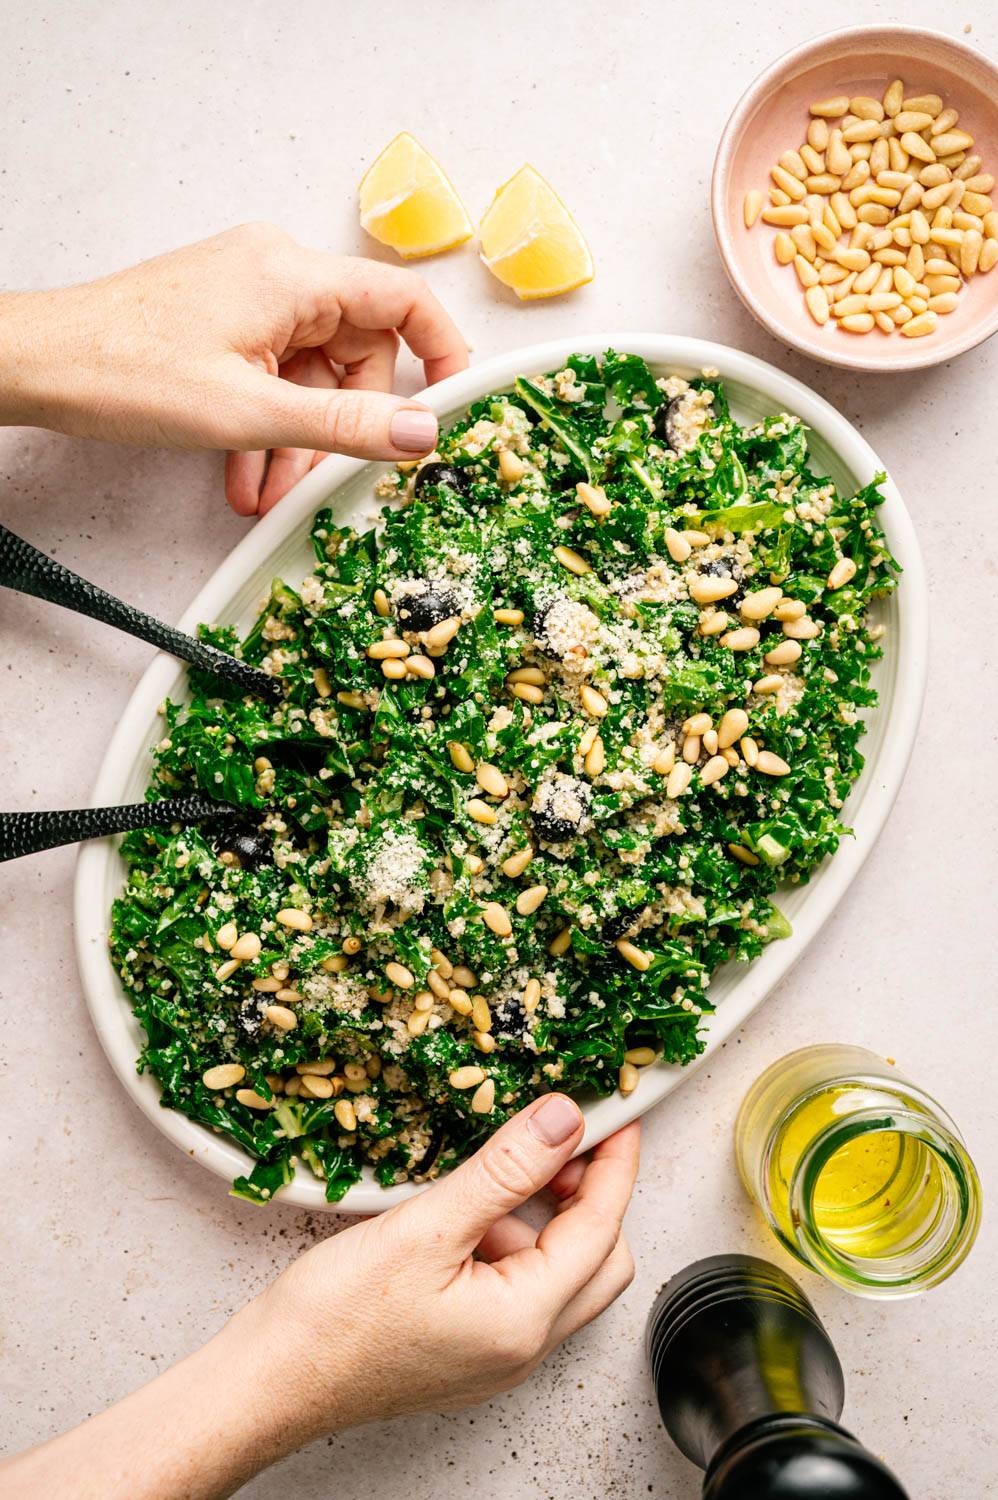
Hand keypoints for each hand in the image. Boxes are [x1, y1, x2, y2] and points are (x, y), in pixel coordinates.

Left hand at [0, 222, 468, 516]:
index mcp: (292, 274)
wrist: (38, 364)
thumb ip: (346, 424)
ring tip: (267, 491)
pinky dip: (267, 425)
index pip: (403, 300)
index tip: (451, 408)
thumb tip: (422, 432)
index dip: (441, 355)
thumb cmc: (123, 370)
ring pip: (311, 373)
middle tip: (320, 480)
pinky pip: (274, 373)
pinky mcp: (225, 318)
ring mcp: (249, 294)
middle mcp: (277, 272)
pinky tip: (245, 473)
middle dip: (342, 424)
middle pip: (356, 351)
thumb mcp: (250, 412)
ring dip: (297, 439)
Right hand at [1, 1098, 638, 1498]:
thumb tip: (564, 1120)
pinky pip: (517, 1288)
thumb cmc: (334, 1319)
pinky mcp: (468, 1350)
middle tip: (565, 1137)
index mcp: (525, 1320)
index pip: (601, 1228)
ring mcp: (496, 1355)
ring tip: (495, 1172)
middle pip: (598, 1259)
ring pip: (557, 1273)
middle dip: (591, 1194)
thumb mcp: (426, 1226)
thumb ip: (505, 1170)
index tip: (618, 1114)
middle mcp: (523, 1348)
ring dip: (543, 1217)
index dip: (614, 1164)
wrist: (269, 1384)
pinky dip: (510, 1242)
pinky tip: (465, 1212)